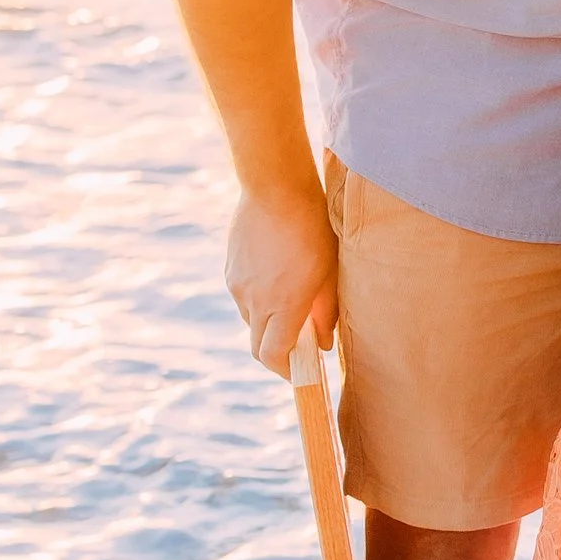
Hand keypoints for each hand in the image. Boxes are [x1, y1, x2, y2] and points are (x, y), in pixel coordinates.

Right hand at [225, 181, 338, 372]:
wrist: (276, 187)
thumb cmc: (314, 229)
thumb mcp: (330, 273)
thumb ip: (326, 314)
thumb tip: (325, 343)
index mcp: (282, 305)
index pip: (273, 356)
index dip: (286, 371)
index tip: (300, 372)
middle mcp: (254, 300)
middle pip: (258, 344)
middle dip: (277, 352)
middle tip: (299, 346)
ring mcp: (237, 285)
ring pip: (250, 319)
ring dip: (269, 322)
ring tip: (292, 301)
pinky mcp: (230, 269)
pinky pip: (243, 295)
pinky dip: (259, 299)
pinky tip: (278, 275)